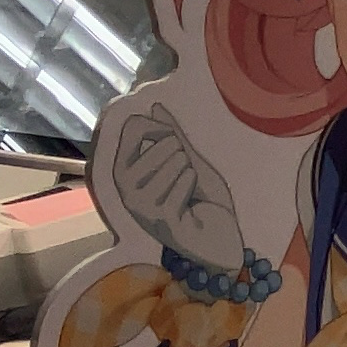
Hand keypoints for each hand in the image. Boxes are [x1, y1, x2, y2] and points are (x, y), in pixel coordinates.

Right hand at [112, 111, 247, 276]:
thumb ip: (171, 136)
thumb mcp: (188, 162)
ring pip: (175, 160)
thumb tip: (154, 107)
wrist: (220, 239)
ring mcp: (139, 204)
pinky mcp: (158, 218)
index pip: (134, 127)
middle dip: (184, 157)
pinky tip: (193, 204)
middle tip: (186, 182)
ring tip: (188, 194)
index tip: (176, 146)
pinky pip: (184, 180)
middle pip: (162, 142)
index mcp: (125, 171)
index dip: (162, 128)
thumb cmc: (203, 202)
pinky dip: (195, 186)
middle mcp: (125, 187)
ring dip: (190, 173)